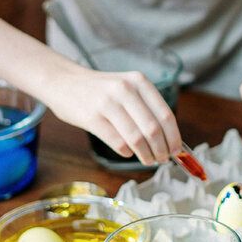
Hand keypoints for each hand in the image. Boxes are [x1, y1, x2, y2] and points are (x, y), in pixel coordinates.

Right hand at [45, 65, 181, 165]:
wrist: (64, 82)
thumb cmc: (100, 89)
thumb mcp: (127, 87)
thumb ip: (146, 107)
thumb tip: (169, 137)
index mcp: (139, 81)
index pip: (165, 114)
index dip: (174, 136)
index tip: (178, 150)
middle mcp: (125, 89)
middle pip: (153, 129)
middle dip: (162, 149)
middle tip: (163, 159)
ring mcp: (107, 103)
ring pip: (136, 138)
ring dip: (145, 154)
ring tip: (148, 159)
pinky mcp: (92, 118)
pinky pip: (117, 142)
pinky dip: (127, 152)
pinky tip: (128, 152)